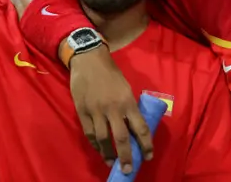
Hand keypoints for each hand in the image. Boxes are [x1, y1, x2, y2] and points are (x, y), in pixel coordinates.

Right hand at [69, 46, 152, 173]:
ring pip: (103, 139)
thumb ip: (129, 107)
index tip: (148, 156)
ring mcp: (96, 111)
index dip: (145, 145)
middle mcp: (113, 108)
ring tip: (112, 164)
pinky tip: (99, 150)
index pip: (140, 127)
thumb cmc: (110, 73)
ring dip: (108, 154)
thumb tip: (133, 126)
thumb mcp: (126, 87)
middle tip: (129, 170)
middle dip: (126, 157)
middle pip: (121, 138)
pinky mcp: (82, 112)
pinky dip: (95, 145)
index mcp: (128, 101)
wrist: (88, 60)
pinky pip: (90, 133)